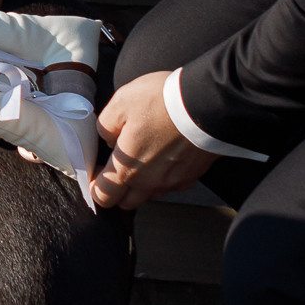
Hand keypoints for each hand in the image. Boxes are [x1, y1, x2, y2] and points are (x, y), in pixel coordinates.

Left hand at [91, 70, 215, 212]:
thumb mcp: (121, 103)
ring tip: (144, 159)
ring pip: (151, 194)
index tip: (97, 174)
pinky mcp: (192, 175)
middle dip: (118, 191)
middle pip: (128, 202)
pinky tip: (167, 156)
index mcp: (128, 169)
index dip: (96, 188)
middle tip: (117, 168)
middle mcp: (150, 182)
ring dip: (143, 184)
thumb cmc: (163, 102)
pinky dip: (165, 176)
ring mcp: (174, 182)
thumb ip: (106, 126)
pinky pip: (173, 184)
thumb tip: (108, 138)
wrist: (209, 104)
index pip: (104, 196)